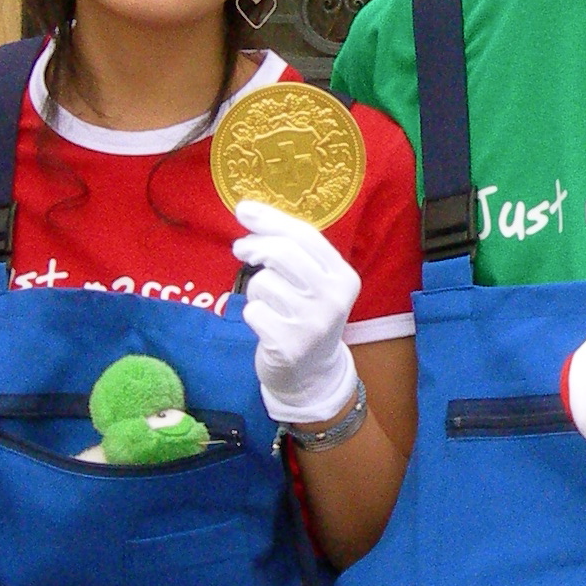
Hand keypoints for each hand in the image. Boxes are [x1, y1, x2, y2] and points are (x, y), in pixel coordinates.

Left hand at [233, 199, 361, 427]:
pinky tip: (267, 325)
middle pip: (283, 252)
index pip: (305, 235)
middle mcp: (333, 298)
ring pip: (263, 283)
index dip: (271, 220)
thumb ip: (292, 250)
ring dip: (256, 290)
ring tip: (269, 304)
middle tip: (241, 250)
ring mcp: (313, 324)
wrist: (311, 375)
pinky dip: (252, 314)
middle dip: (255, 246)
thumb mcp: (313, 283)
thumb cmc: (305, 317)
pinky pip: (253, 311)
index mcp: (344, 277)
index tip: (243, 210)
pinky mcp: (289, 345)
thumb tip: (248, 211)